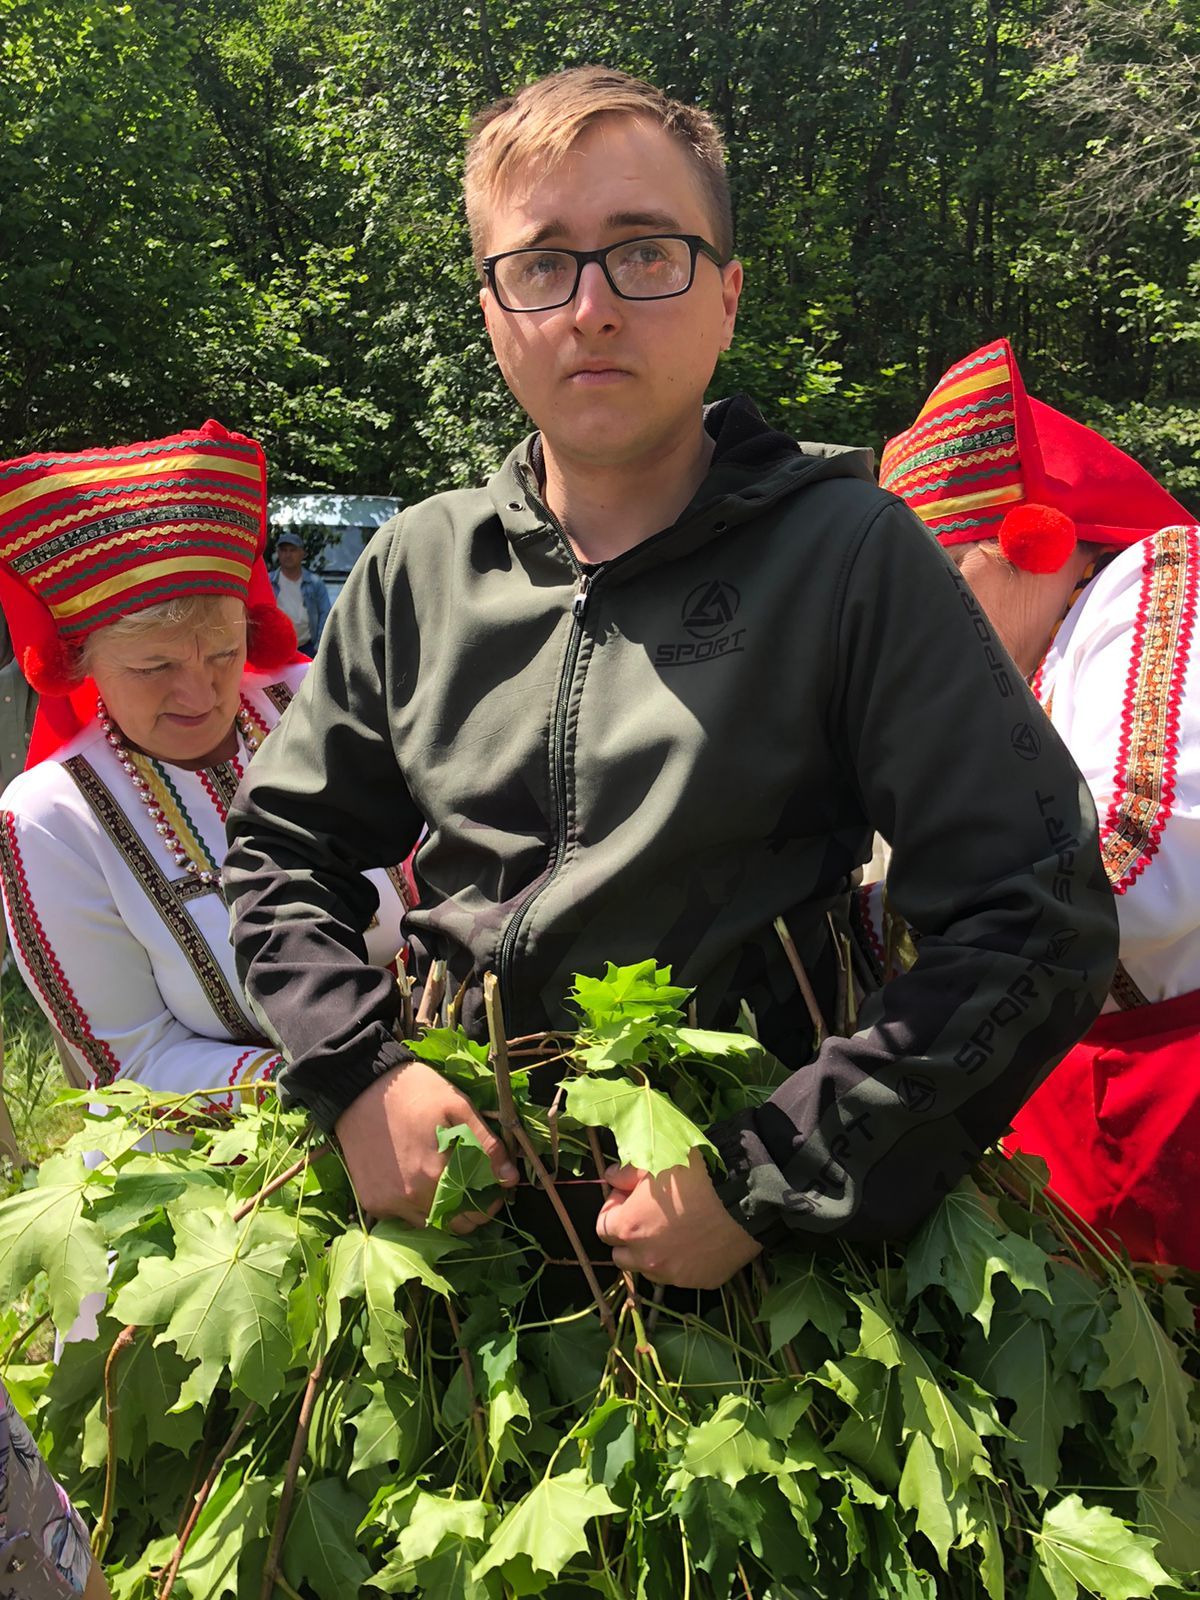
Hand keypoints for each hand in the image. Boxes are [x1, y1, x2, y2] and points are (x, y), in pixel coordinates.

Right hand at [335, 1060, 518, 1231]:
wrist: (360, 1086)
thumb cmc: (414, 1091)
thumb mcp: (459, 1108)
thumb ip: (487, 1146)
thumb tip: (510, 1179)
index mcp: (436, 1176)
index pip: (475, 1213)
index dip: (490, 1202)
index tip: (494, 1187)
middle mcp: (411, 1198)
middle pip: (452, 1224)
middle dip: (469, 1210)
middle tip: (473, 1185)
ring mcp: (388, 1203)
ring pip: (427, 1224)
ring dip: (443, 1210)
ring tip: (446, 1181)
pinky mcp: (371, 1201)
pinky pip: (402, 1216)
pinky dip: (416, 1205)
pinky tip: (418, 1179)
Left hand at [594, 1150, 761, 1288]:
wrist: (744, 1197)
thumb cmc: (696, 1175)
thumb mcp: (656, 1161)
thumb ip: (626, 1173)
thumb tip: (612, 1178)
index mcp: (629, 1228)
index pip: (602, 1227)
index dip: (614, 1209)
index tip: (629, 1197)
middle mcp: (646, 1259)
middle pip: (622, 1255)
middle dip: (629, 1236)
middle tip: (648, 1215)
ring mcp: (674, 1275)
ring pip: (650, 1269)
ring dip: (653, 1253)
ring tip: (673, 1230)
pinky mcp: (700, 1282)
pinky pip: (681, 1275)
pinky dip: (682, 1261)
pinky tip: (697, 1241)